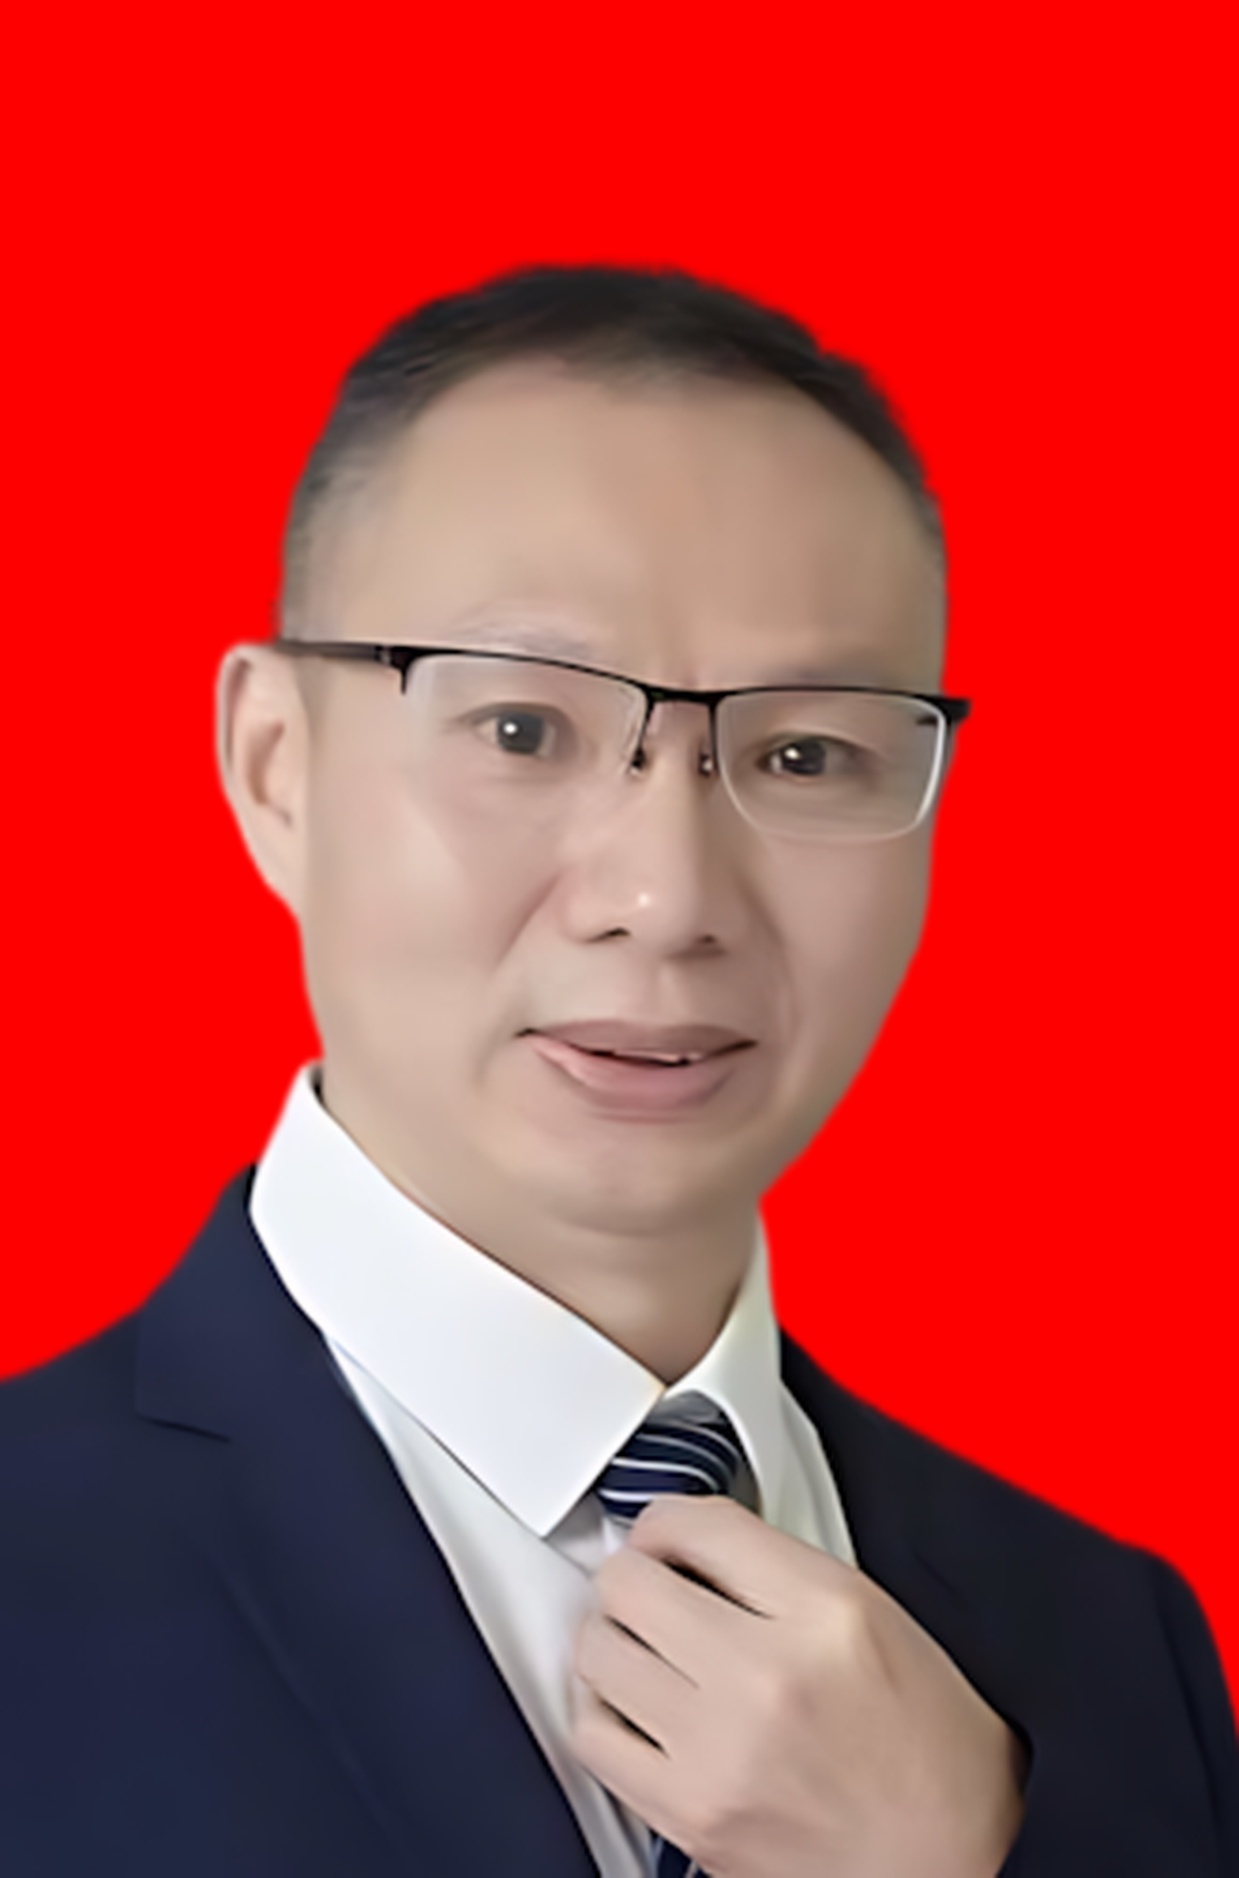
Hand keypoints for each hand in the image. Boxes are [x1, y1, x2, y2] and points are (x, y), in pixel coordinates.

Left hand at [570, 1495, 1026, 1877]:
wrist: (955, 1861)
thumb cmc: (930, 1745)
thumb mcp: (876, 1617)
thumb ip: (780, 1568)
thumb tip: (689, 1544)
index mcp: (827, 1613)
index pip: (698, 1525)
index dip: (668, 1520)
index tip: (667, 1536)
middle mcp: (767, 1676)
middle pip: (631, 1581)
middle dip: (635, 1574)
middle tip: (654, 1587)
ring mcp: (721, 1751)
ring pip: (599, 1650)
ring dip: (614, 1637)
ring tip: (645, 1645)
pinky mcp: (691, 1815)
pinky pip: (594, 1735)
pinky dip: (603, 1710)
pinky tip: (636, 1705)